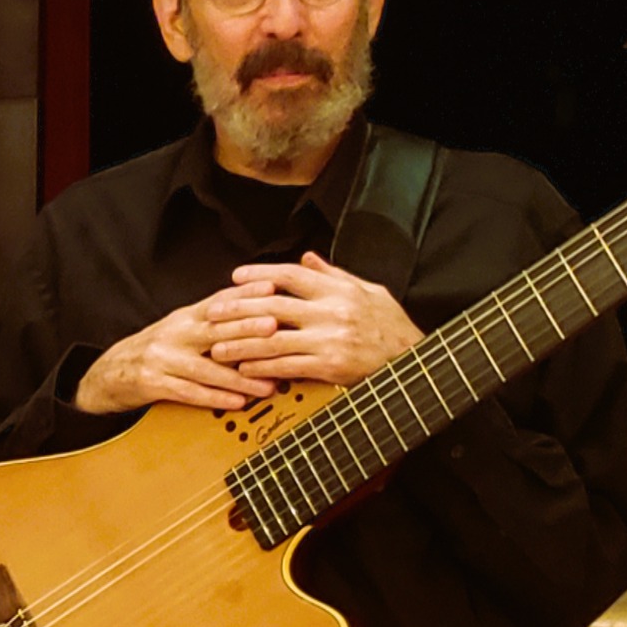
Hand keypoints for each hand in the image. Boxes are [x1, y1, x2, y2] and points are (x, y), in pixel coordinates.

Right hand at [73, 290, 280, 414]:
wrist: (109, 373)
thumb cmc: (154, 351)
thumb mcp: (179, 327)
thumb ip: (211, 318)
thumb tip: (252, 307)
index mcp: (184, 317)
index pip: (217, 301)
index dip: (244, 294)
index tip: (271, 288)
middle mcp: (173, 333)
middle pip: (214, 330)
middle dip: (246, 329)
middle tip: (275, 329)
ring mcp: (161, 358)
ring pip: (206, 368)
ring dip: (239, 378)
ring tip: (267, 385)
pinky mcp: (152, 383)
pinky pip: (189, 392)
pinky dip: (215, 397)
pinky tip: (237, 402)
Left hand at [207, 253, 422, 386]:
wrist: (413, 359)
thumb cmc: (390, 325)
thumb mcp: (368, 290)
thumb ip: (333, 275)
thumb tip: (306, 258)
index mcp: (339, 290)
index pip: (291, 275)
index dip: (259, 274)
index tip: (234, 277)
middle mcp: (332, 311)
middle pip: (273, 306)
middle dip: (238, 309)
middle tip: (212, 312)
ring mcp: (330, 339)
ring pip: (274, 339)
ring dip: (241, 343)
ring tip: (217, 347)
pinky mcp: (330, 366)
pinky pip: (288, 366)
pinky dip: (263, 367)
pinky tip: (244, 368)